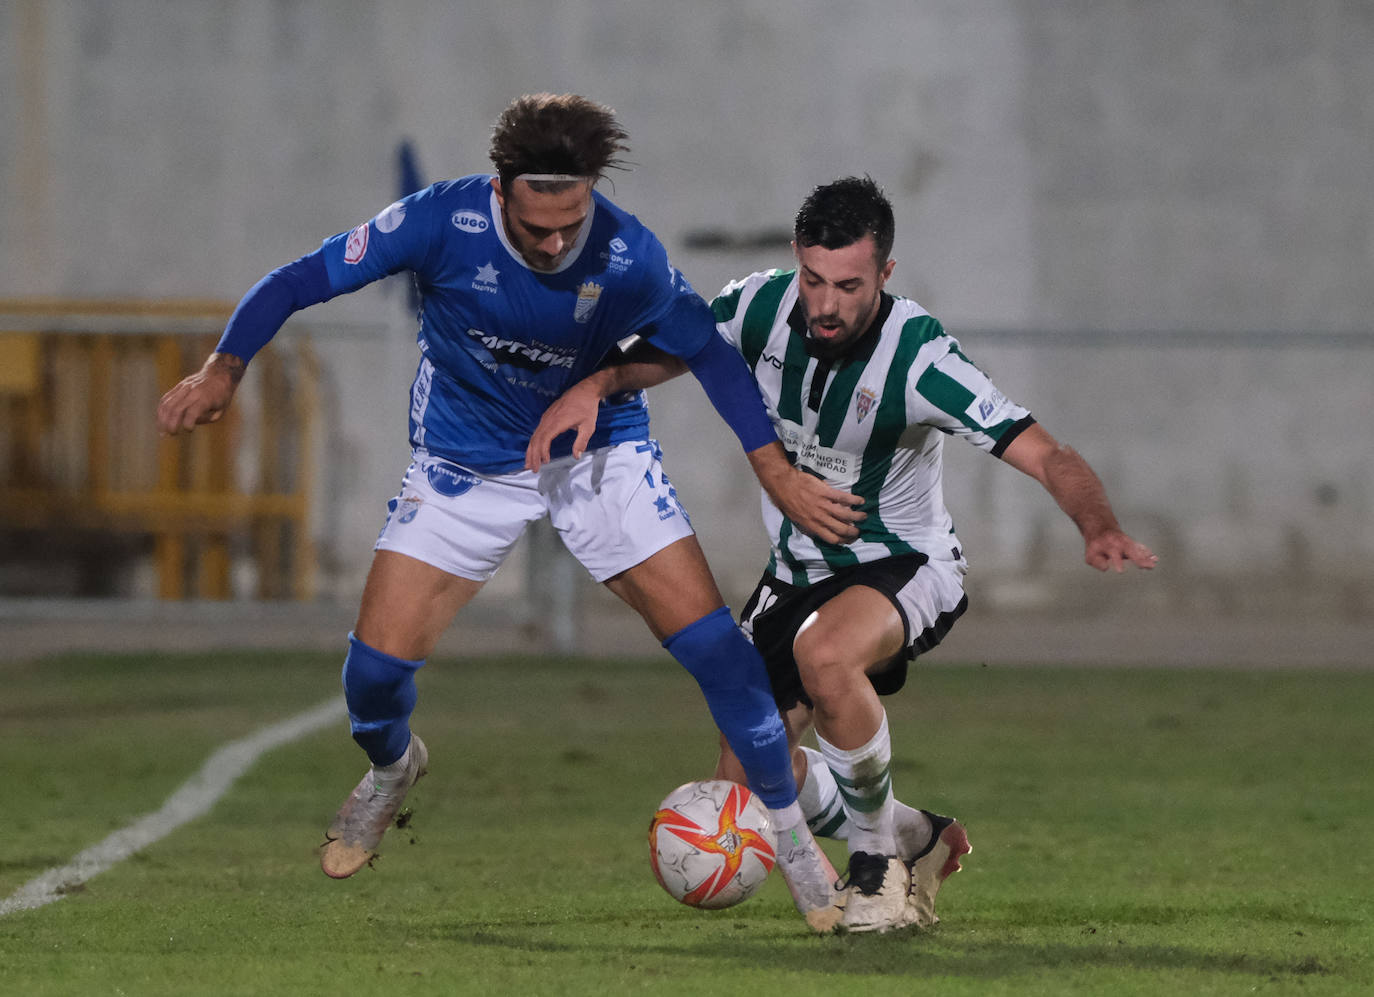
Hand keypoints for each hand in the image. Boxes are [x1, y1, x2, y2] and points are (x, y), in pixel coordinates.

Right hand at [155, 352, 243, 435]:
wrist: (219, 373)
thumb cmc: (222, 395)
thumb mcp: (221, 410)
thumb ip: (206, 418)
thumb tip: (191, 422)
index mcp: (206, 398)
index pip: (193, 411)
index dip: (188, 423)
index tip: (189, 430)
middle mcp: (193, 392)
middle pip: (177, 409)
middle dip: (172, 424)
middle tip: (172, 434)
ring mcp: (184, 388)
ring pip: (168, 403)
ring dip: (162, 419)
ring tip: (162, 431)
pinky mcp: (178, 386)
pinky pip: (166, 398)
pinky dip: (161, 410)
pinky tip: (161, 420)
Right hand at [525, 380, 600, 470]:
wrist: (584, 391)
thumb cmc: (587, 408)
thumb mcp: (588, 426)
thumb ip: (581, 442)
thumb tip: (577, 456)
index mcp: (558, 421)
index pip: (545, 438)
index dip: (543, 451)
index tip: (545, 462)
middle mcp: (549, 419)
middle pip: (536, 439)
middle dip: (533, 455)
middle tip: (533, 469)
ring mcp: (546, 417)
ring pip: (534, 435)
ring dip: (531, 450)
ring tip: (529, 464)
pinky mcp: (546, 416)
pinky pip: (537, 431)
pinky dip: (534, 443)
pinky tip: (533, 451)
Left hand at [747, 442, 864, 544]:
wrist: (783, 483)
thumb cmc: (787, 501)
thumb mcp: (796, 519)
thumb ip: (809, 526)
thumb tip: (818, 532)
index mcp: (811, 526)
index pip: (831, 539)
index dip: (843, 541)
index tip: (849, 539)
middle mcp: (819, 518)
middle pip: (841, 530)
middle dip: (853, 532)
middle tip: (859, 530)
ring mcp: (823, 505)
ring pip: (845, 515)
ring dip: (857, 517)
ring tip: (863, 516)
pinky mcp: (826, 492)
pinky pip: (843, 498)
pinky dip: (854, 500)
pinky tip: (861, 501)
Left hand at [1084, 528, 1157, 572]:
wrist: (1100, 528)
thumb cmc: (1095, 546)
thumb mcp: (1090, 555)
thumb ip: (1097, 562)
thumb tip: (1107, 567)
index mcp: (1107, 545)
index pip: (1113, 553)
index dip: (1117, 562)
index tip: (1120, 570)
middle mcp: (1118, 542)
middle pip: (1130, 550)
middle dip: (1139, 559)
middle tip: (1149, 566)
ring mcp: (1125, 541)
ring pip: (1137, 548)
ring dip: (1146, 556)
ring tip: (1153, 562)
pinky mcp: (1131, 542)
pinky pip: (1140, 547)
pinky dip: (1147, 552)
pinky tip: (1154, 558)